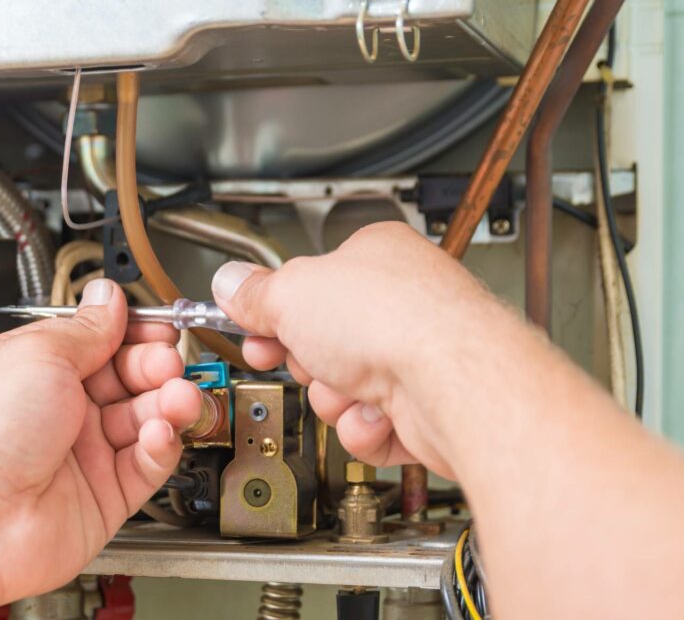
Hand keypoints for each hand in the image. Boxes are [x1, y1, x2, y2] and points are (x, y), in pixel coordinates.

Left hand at [0, 279, 201, 607]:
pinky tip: (159, 432)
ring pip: (146, 420)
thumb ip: (87, 328)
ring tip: (177, 398)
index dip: (136, 333)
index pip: (102, 342)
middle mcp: (61, 411)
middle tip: (168, 363)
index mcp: (38, 369)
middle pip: (131, 379)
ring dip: (169, 404)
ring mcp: (84, 454)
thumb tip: (108, 297)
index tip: (161, 327)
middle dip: (157, 366)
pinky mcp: (104, 497)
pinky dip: (161, 446)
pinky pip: (148, 465)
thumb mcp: (39, 354)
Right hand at [211, 222, 500, 479]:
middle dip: (306, 360)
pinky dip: (365, 428)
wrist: (454, 384)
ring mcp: (417, 356)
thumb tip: (229, 282)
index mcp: (374, 256)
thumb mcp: (292, 293)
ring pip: (341, 389)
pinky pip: (369, 426)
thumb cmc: (395, 320)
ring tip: (351, 386)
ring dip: (334, 397)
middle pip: (321, 340)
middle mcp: (401, 303)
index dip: (273, 308)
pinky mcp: (426, 408)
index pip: (309, 283)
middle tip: (302, 357)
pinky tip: (378, 414)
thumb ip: (254, 293)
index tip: (251, 324)